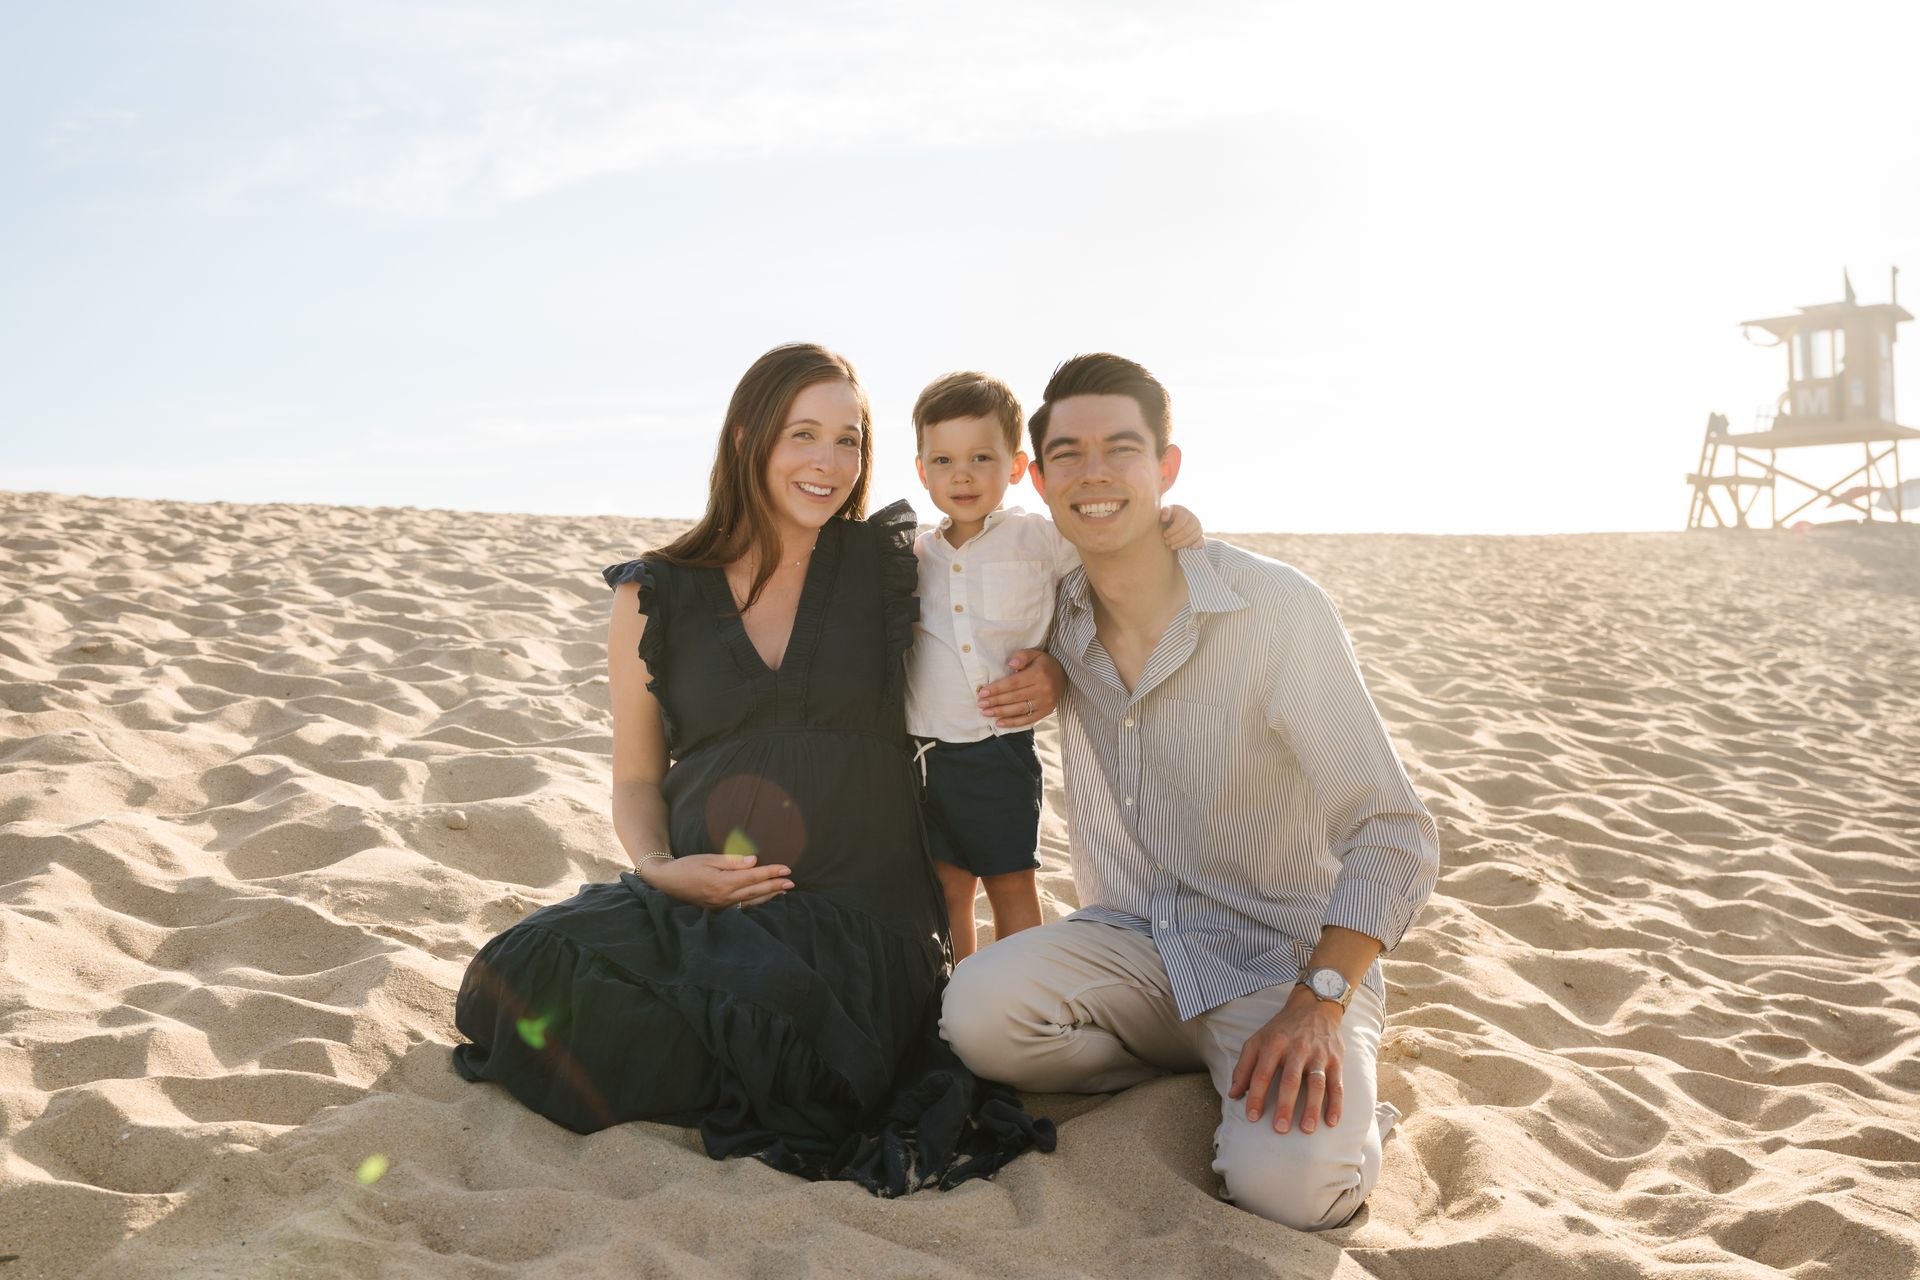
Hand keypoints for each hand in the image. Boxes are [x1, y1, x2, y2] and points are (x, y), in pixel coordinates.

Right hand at [646, 854, 792, 909]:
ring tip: (783, 891)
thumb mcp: (707, 859)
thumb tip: (754, 861)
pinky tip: (764, 899)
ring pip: (751, 901)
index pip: (753, 877)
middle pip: (756, 891)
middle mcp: (724, 897)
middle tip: (792, 882)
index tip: (786, 868)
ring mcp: (722, 906)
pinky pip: (742, 907)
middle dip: (775, 886)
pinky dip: (756, 903)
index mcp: (722, 882)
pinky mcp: (718, 909)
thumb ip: (731, 861)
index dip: (771, 872)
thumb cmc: (686, 867)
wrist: (665, 883)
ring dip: (769, 896)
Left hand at [978, 649, 1064, 727]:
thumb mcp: (1034, 654)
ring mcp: (1045, 703)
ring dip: (1001, 712)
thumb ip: (1021, 656)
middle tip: (981, 704)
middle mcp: (1043, 690)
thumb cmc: (1044, 664)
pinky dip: (1013, 723)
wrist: (1065, 675)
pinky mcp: (1045, 712)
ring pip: (1019, 709)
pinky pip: (1027, 720)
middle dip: (995, 701)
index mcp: (1038, 674)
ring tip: (985, 713)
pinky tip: (999, 723)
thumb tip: (1011, 665)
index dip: (997, 689)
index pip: (1013, 683)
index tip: (983, 692)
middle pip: (1014, 697)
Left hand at [1160, 504, 1203, 549]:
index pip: (1180, 523)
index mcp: (1184, 513)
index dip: (1172, 530)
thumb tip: (1164, 518)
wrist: (1178, 520)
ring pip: (1192, 538)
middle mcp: (1193, 519)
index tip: (1164, 535)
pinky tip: (1188, 548)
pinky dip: (1195, 545)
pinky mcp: (1200, 535)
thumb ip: (1165, 512)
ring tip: (1172, 547)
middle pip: (1186, 531)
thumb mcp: (1167, 511)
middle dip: (1175, 539)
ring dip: (1181, 544)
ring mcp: (1198, 527)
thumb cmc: (1171, 516)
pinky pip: (1200, 541)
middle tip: (1167, 542)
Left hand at [1227, 987, 1344, 1133]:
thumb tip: (1233, 1094)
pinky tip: (1331, 1122)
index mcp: (1274, 1044)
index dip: (1256, 1095)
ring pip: (1316, 1084)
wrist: (1314, 1007)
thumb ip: (1244, 1067)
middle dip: (1285, 1105)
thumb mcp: (1257, 1040)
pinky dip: (1336, 1104)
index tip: (1252, 1117)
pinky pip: (1337, 1085)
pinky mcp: (1336, 1060)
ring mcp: (1318, 1055)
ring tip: (1307, 1129)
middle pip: (1290, 1080)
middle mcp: (1297, 1049)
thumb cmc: (1281, 1029)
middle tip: (1280, 1128)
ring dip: (1312, 1108)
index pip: (1262, 1073)